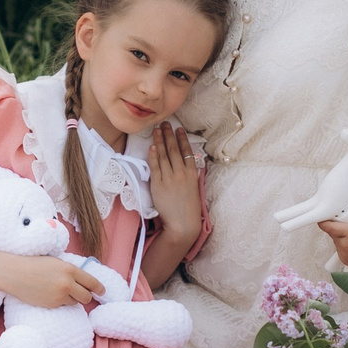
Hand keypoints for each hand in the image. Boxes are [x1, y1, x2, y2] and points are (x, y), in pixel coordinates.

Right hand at [0, 251, 104, 309]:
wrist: (14, 273)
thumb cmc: (34, 263)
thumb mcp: (56, 262)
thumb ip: (70, 270)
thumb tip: (83, 280)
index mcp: (70, 270)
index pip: (92, 282)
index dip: (99, 288)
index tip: (102, 291)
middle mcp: (67, 284)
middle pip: (86, 297)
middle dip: (85, 296)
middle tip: (82, 294)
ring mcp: (59, 296)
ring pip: (74, 303)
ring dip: (71, 299)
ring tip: (59, 290)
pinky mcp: (51, 305)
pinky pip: (62, 306)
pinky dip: (60, 302)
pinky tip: (50, 294)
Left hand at [145, 125, 204, 278]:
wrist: (182, 224)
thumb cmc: (189, 208)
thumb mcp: (195, 188)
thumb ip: (191, 174)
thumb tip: (188, 161)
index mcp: (192, 174)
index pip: (186, 151)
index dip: (182, 138)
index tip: (179, 129)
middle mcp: (181, 173)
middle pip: (174, 149)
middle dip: (169, 135)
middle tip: (165, 123)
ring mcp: (169, 178)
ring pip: (164, 155)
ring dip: (160, 141)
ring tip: (157, 130)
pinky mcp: (159, 185)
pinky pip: (155, 167)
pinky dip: (154, 155)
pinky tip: (152, 146)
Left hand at [319, 189, 347, 279]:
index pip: (328, 227)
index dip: (323, 222)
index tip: (324, 217)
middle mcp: (346, 246)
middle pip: (332, 234)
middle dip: (335, 228)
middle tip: (344, 223)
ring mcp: (347, 256)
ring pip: (336, 244)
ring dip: (339, 238)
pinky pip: (341, 253)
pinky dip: (344, 248)